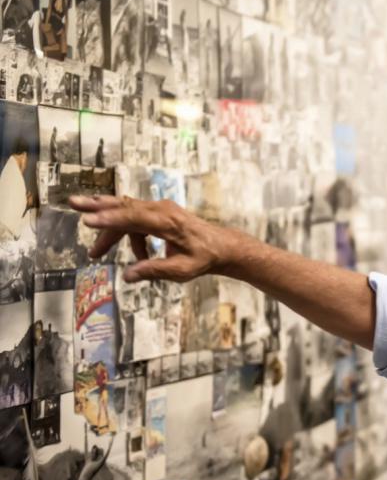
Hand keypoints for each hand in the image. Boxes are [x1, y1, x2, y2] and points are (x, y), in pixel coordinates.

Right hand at [69, 195, 228, 282]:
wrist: (220, 246)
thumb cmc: (203, 258)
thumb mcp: (181, 270)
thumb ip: (154, 270)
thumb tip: (127, 276)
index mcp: (168, 222)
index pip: (133, 217)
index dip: (109, 219)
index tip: (88, 220)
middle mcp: (162, 210)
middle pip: (125, 205)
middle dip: (98, 206)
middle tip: (73, 203)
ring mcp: (160, 209)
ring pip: (127, 212)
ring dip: (109, 229)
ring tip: (96, 252)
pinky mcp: (159, 213)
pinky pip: (136, 220)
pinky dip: (130, 236)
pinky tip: (139, 258)